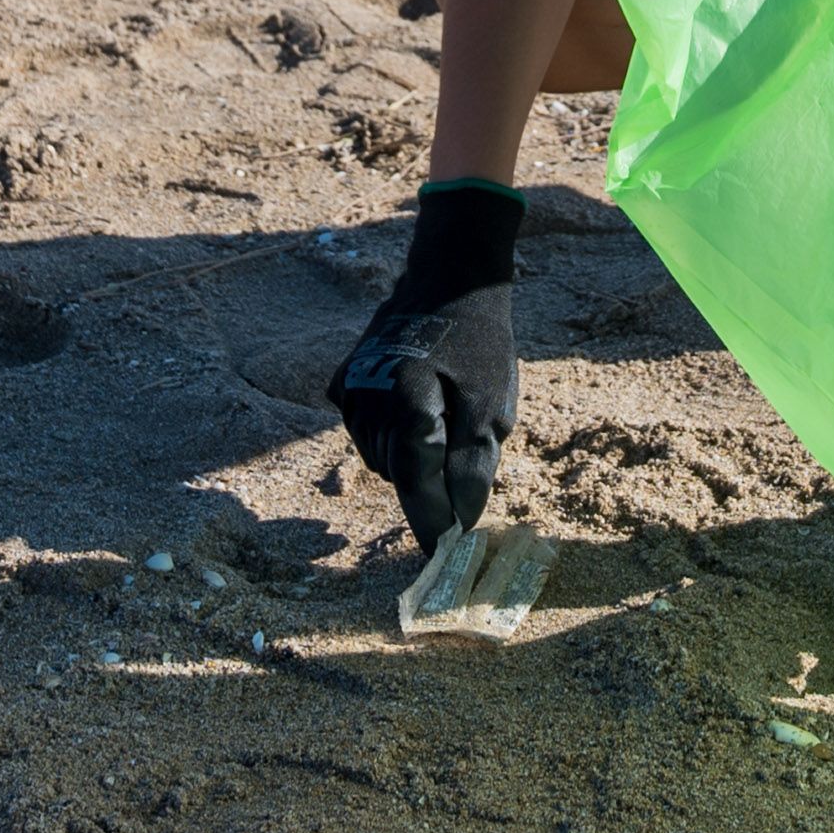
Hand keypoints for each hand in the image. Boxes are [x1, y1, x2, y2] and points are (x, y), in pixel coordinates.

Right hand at [328, 185, 522, 546]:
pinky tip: (413, 405)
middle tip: (464, 452)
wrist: (446, 277)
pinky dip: (389, 433)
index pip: (416, 483)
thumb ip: (473, 465)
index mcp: (409, 403)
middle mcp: (368, 400)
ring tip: (442, 417)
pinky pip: (365, 431)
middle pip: (398, 473)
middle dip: (430, 479)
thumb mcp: (492, 403)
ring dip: (410, 456)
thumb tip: (459, 523)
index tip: (443, 555)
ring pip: (379, 456)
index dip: (430, 523)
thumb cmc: (478, 341)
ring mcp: (349, 390)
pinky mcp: (341, 382)